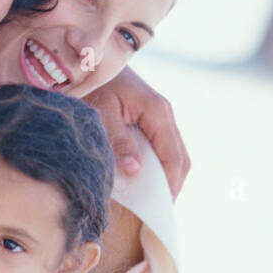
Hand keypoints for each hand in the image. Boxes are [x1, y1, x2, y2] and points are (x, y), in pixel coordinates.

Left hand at [85, 65, 190, 197]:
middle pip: (181, 159)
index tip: (161, 210)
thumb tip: (136, 171)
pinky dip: (159, 168)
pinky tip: (145, 182)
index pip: (174, 158)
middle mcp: (165, 115)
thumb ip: (118, 141)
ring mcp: (160, 117)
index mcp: (158, 112)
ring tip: (153, 203)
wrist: (91, 59)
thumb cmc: (94, 84)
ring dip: (167, 178)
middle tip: (158, 213)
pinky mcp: (151, 120)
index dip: (171, 187)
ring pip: (174, 154)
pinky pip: (163, 148)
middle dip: (173, 187)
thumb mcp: (102, 112)